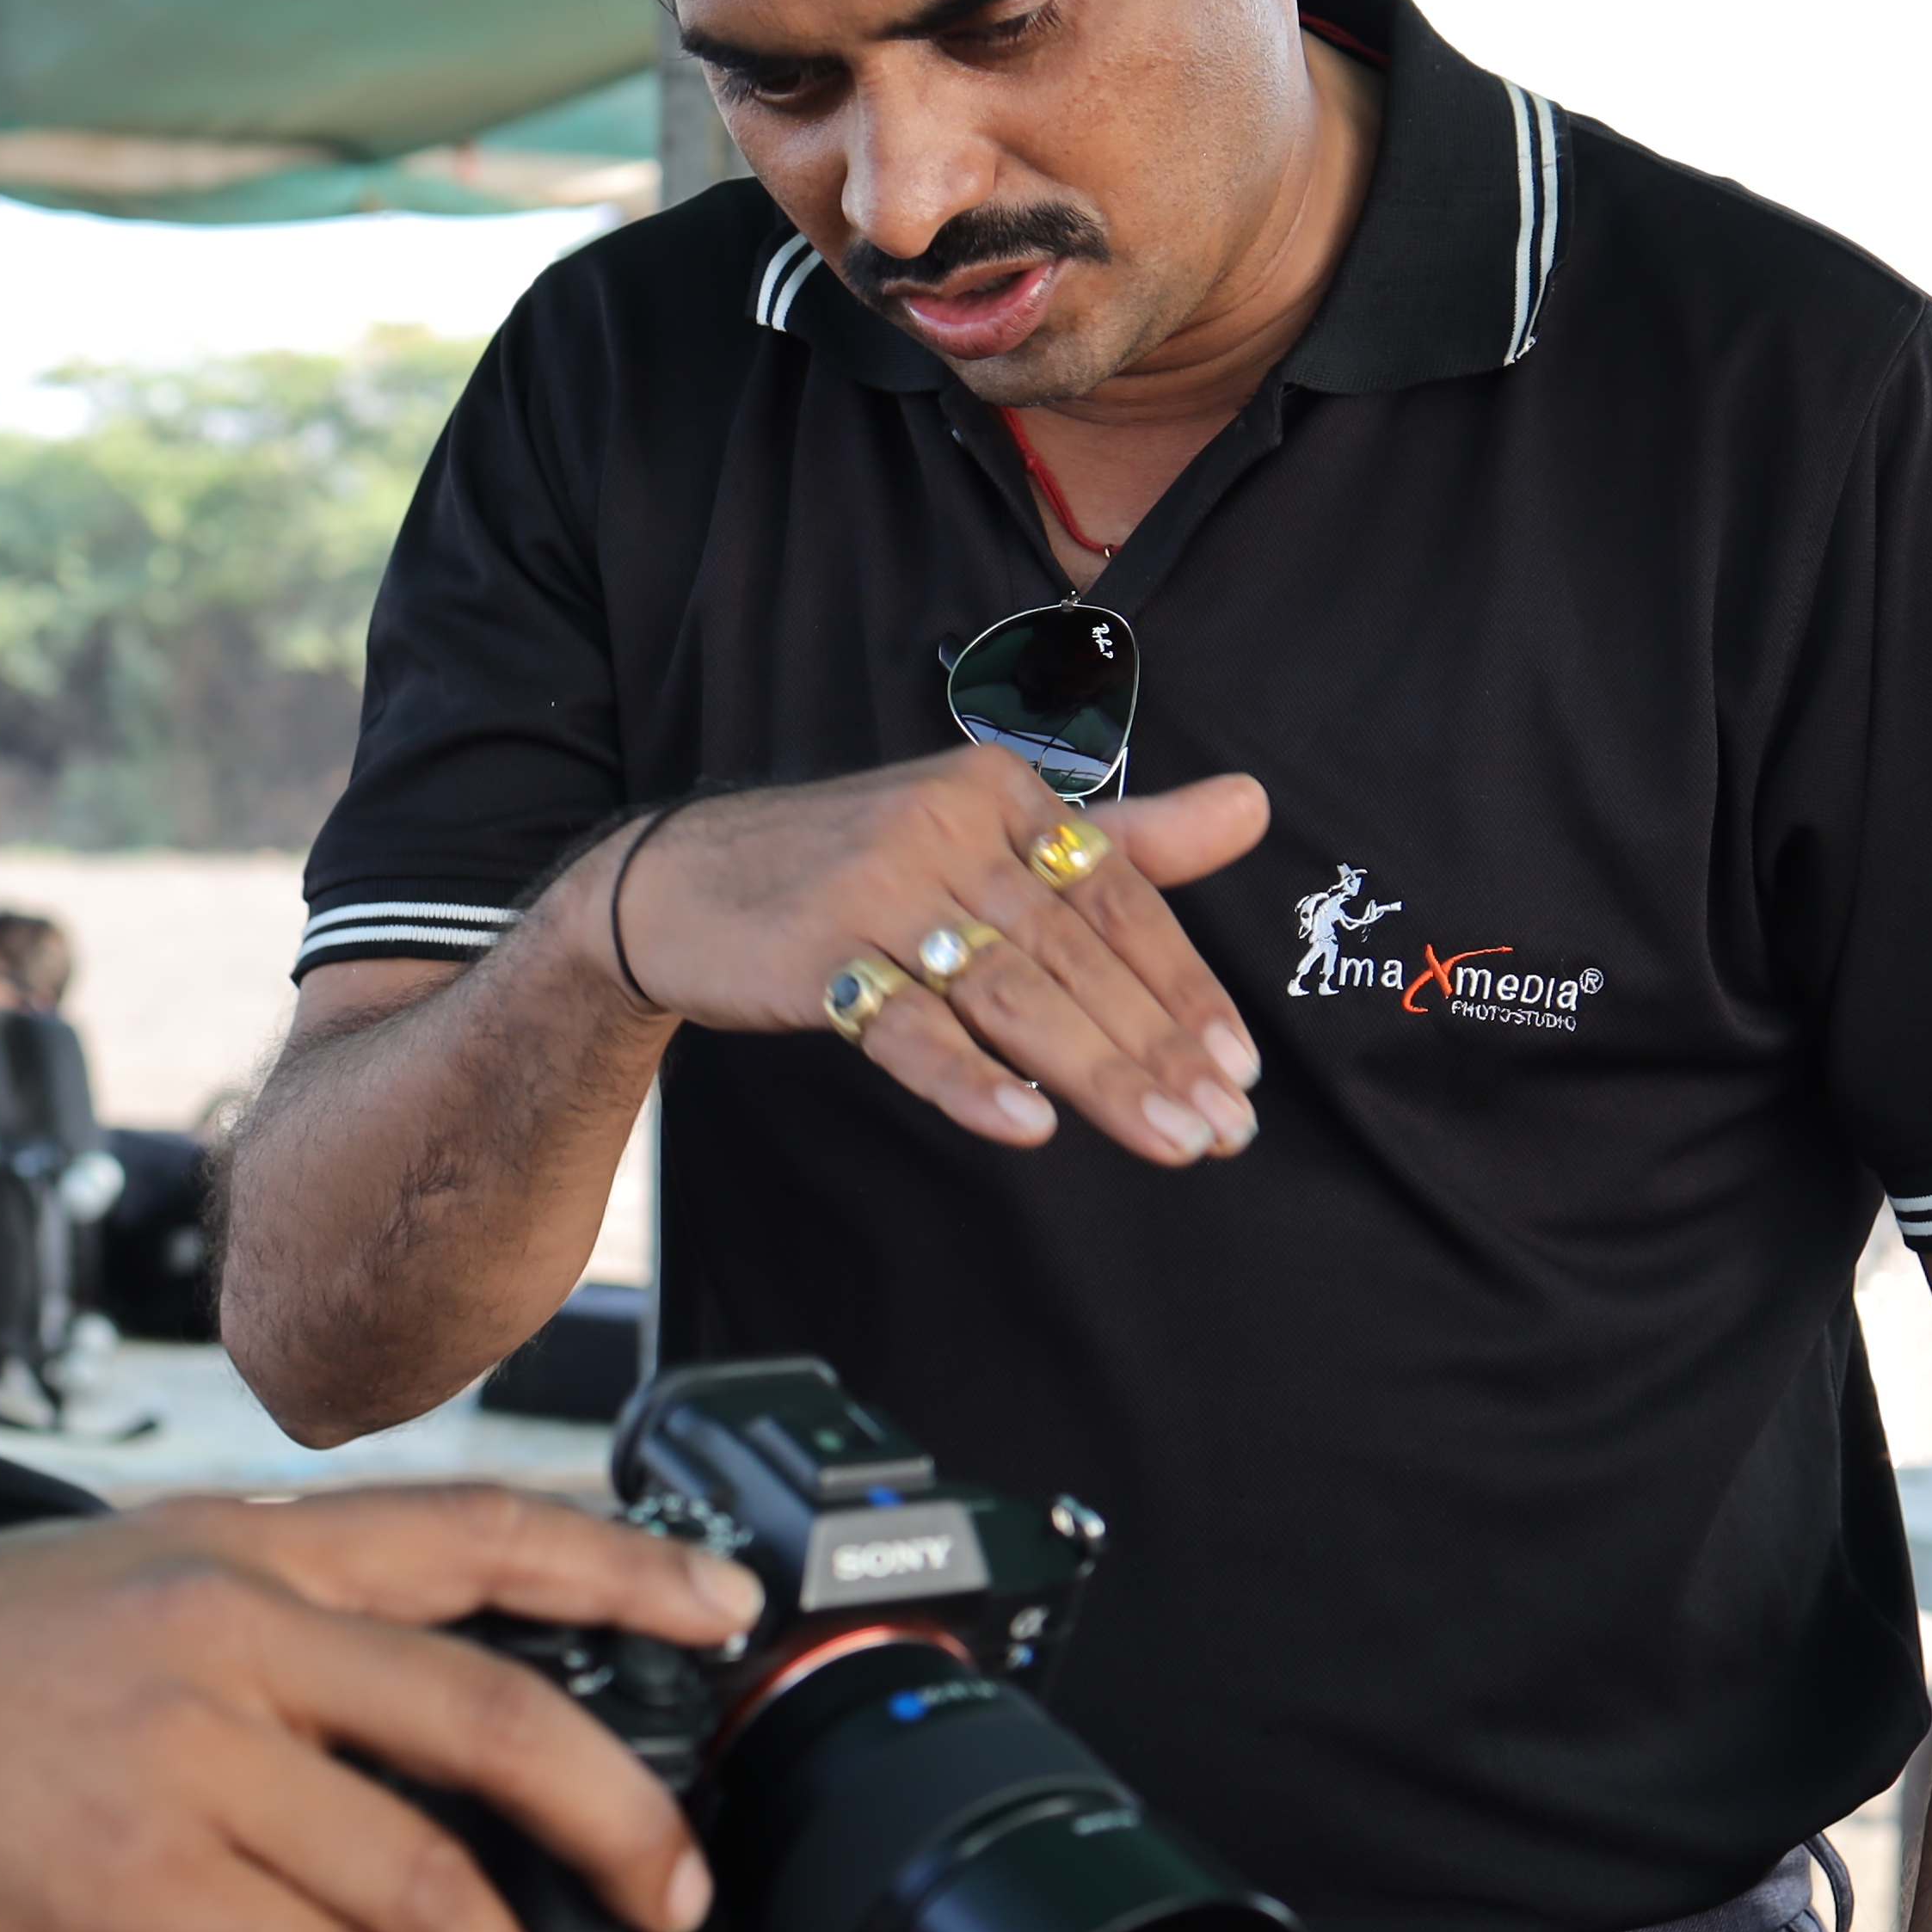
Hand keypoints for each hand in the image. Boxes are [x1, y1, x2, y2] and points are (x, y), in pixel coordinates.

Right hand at [0, 1486, 761, 1931]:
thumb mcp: (84, 1584)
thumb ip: (230, 1625)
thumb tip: (365, 1716)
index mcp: (222, 1539)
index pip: (474, 1526)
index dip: (622, 1564)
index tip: (721, 1607)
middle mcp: (221, 1621)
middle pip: (495, 1709)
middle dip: (617, 1815)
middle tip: (674, 1889)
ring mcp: (180, 1745)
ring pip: (420, 1867)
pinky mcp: (128, 1872)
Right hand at [600, 747, 1271, 1165]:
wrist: (678, 884)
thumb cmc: (854, 867)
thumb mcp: (987, 833)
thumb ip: (1122, 836)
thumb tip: (1253, 805)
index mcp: (999, 791)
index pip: (1116, 894)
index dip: (1184, 984)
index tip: (1238, 1065)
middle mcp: (944, 827)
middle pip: (1074, 953)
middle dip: (1158, 1048)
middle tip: (1225, 1127)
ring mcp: (877, 889)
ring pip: (1009, 992)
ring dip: (1097, 1075)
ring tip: (1168, 1140)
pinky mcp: (815, 953)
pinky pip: (905, 1026)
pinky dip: (969, 1078)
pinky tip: (1028, 1125)